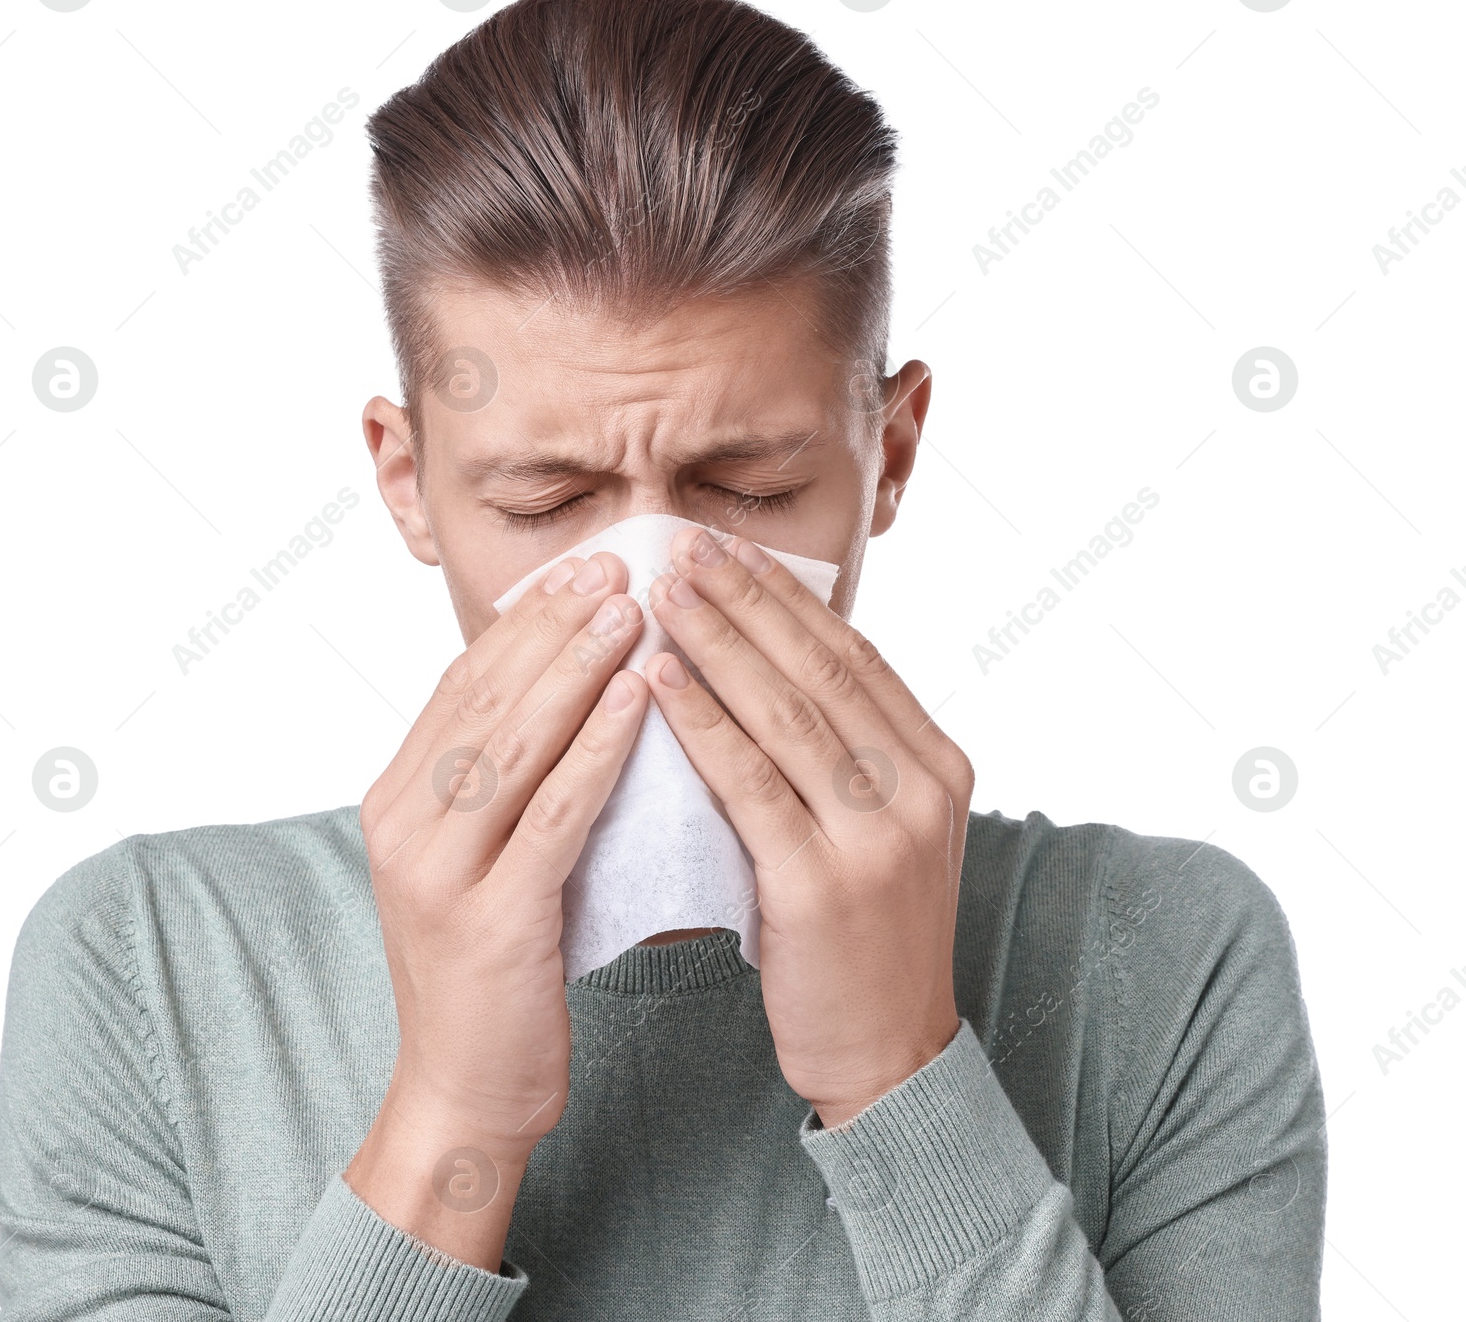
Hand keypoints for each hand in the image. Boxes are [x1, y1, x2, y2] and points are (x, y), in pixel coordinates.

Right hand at [346, 551, 647, 1266]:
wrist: (464, 1090)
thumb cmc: (490, 969)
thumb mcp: (479, 857)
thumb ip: (505, 780)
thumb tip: (568, 691)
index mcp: (397, 799)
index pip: (464, 683)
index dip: (524, 620)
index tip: (584, 569)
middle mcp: (403, 823)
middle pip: (485, 696)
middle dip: (554, 623)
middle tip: (617, 564)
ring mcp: (438, 870)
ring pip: (514, 741)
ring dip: (577, 667)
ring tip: (634, 609)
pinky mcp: (490, 918)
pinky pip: (551, 813)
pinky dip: (595, 749)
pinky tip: (637, 702)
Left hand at [644, 526, 971, 1128]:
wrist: (889, 1052)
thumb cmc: (863, 934)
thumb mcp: (880, 829)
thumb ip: (845, 752)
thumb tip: (770, 664)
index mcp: (939, 764)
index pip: (853, 656)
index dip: (787, 598)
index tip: (728, 548)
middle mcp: (920, 789)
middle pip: (820, 669)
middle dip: (745, 599)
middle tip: (681, 544)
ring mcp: (879, 838)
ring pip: (786, 714)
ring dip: (716, 642)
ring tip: (660, 591)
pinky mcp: (824, 886)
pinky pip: (750, 784)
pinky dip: (701, 724)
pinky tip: (658, 682)